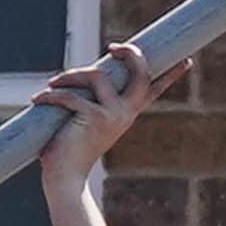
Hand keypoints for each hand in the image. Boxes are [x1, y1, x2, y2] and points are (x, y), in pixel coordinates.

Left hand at [37, 39, 175, 183]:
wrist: (65, 178)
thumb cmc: (71, 150)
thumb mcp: (85, 121)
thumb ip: (88, 100)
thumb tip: (75, 77)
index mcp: (126, 114)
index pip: (153, 90)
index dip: (171, 75)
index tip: (187, 60)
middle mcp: (125, 113)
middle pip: (141, 74)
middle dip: (131, 53)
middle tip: (114, 47)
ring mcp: (111, 115)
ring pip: (97, 76)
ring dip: (70, 75)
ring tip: (53, 83)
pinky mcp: (92, 118)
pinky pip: (71, 95)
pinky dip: (51, 95)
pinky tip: (38, 100)